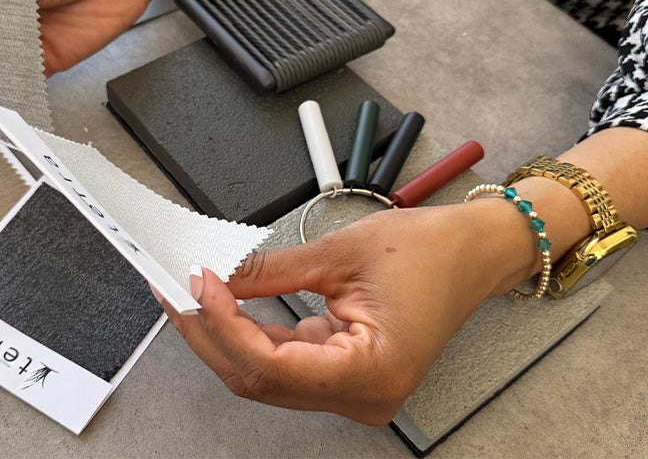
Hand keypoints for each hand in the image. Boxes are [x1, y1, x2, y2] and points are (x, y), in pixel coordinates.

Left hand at [158, 203, 528, 424]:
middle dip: (210, 330)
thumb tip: (219, 274)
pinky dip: (249, 330)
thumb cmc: (432, 252)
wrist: (471, 252)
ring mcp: (350, 387)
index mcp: (372, 374)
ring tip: (192, 289)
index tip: (195, 284)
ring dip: (223, 330)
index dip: (223, 325)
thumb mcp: (340, 253)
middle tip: (176, 286)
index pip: (270, 367)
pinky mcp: (341, 370)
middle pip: (258, 377)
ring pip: (264, 372)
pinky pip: (281, 359)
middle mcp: (361, 395)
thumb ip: (271, 271)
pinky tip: (224, 302)